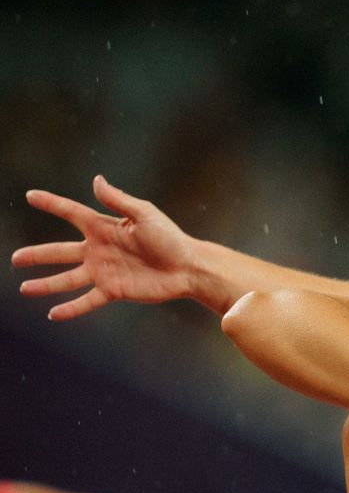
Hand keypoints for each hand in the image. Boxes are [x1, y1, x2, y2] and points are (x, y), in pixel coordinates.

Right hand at [13, 176, 197, 319]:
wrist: (187, 267)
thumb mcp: (143, 214)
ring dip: (46, 285)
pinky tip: (53, 313)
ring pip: (68, 279)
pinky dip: (71, 308)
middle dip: (37, 255)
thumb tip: (96, 179)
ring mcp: (104, 271)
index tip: (30, 196)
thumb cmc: (169, 237)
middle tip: (15, 258)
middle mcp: (98, 249)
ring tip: (24, 288)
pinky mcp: (113, 290)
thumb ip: (117, 200)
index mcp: (104, 226)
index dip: (51, 204)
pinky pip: (87, 300)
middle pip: (60, 251)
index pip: (71, 213)